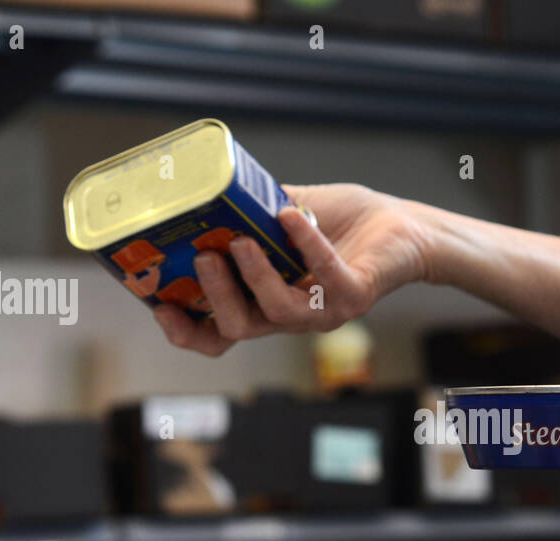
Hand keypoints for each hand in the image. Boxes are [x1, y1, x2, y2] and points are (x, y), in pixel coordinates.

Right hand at [154, 184, 432, 355]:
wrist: (400, 226)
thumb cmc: (340, 224)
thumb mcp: (281, 213)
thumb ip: (245, 209)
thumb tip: (202, 185)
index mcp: (265, 303)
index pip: (218, 335)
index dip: (186, 331)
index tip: (159, 304)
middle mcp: (291, 316)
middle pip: (237, 329)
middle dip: (214, 298)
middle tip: (200, 259)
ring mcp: (323, 312)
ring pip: (277, 312)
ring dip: (254, 277)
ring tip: (239, 240)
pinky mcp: (354, 298)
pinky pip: (325, 276)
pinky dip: (306, 245)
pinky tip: (291, 216)